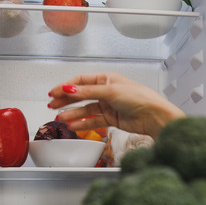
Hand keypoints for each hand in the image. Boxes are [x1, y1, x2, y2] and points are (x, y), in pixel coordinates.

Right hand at [47, 72, 185, 138]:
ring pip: (85, 109)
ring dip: (72, 114)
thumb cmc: (139, 98)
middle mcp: (106, 91)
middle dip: (66, 100)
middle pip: (81, 95)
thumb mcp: (109, 91)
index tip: (54, 92)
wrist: (153, 116)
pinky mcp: (111, 118)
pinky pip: (93, 121)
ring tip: (60, 119)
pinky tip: (74, 125)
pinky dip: (83, 123)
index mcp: (107, 78)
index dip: (66, 86)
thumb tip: (68, 89)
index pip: (81, 81)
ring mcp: (108, 105)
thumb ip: (87, 92)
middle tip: (52, 105)